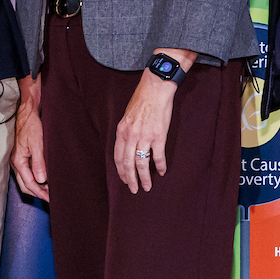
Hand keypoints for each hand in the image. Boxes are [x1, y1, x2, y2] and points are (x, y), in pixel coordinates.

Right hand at [10, 86, 47, 201]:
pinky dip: (37, 180)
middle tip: (52, 199)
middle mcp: (17, 163)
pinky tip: (45, 180)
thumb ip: (39, 162)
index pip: (29, 184)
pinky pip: (28, 174)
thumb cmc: (32, 126)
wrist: (28, 114)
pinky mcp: (24, 158)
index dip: (40, 193)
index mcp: (18, 161)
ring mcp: (19, 161)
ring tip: (50, 191)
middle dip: (38, 194)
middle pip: (26, 186)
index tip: (51, 199)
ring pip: (26, 181)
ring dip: (37, 188)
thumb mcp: (37, 144)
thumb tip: (41, 180)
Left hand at [113, 53, 193, 194]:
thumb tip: (127, 146)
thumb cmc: (142, 100)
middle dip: (130, 179)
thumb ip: (126, 132)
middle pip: (128, 163)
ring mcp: (144, 137)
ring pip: (142, 163)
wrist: (155, 88)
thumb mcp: (127, 116)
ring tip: (147, 187)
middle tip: (133, 189)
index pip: (118, 157)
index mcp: (121, 131)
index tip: (124, 180)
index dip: (121, 171)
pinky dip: (160, 166)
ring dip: (144, 177)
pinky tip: (162, 172)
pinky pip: (158, 156)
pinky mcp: (158, 136)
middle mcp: (131, 136)